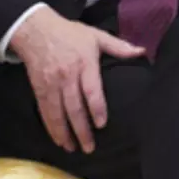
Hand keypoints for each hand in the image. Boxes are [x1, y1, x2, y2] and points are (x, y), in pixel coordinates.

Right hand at [9, 6, 144, 153]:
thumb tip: (142, 51)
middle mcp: (67, 75)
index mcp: (84, 63)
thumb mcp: (96, 35)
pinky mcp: (39, 89)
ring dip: (65, 133)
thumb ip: (119, 46)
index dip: (96, 108)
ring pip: (57, 113)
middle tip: (90, 147)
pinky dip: (51, 127)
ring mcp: (51, 83)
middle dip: (81, 129)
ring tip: (73, 149)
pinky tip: (58, 139)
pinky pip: (45, 111)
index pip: (91, 89)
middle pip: (74, 107)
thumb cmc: (70, 33)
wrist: (36, 30)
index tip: (101, 124)